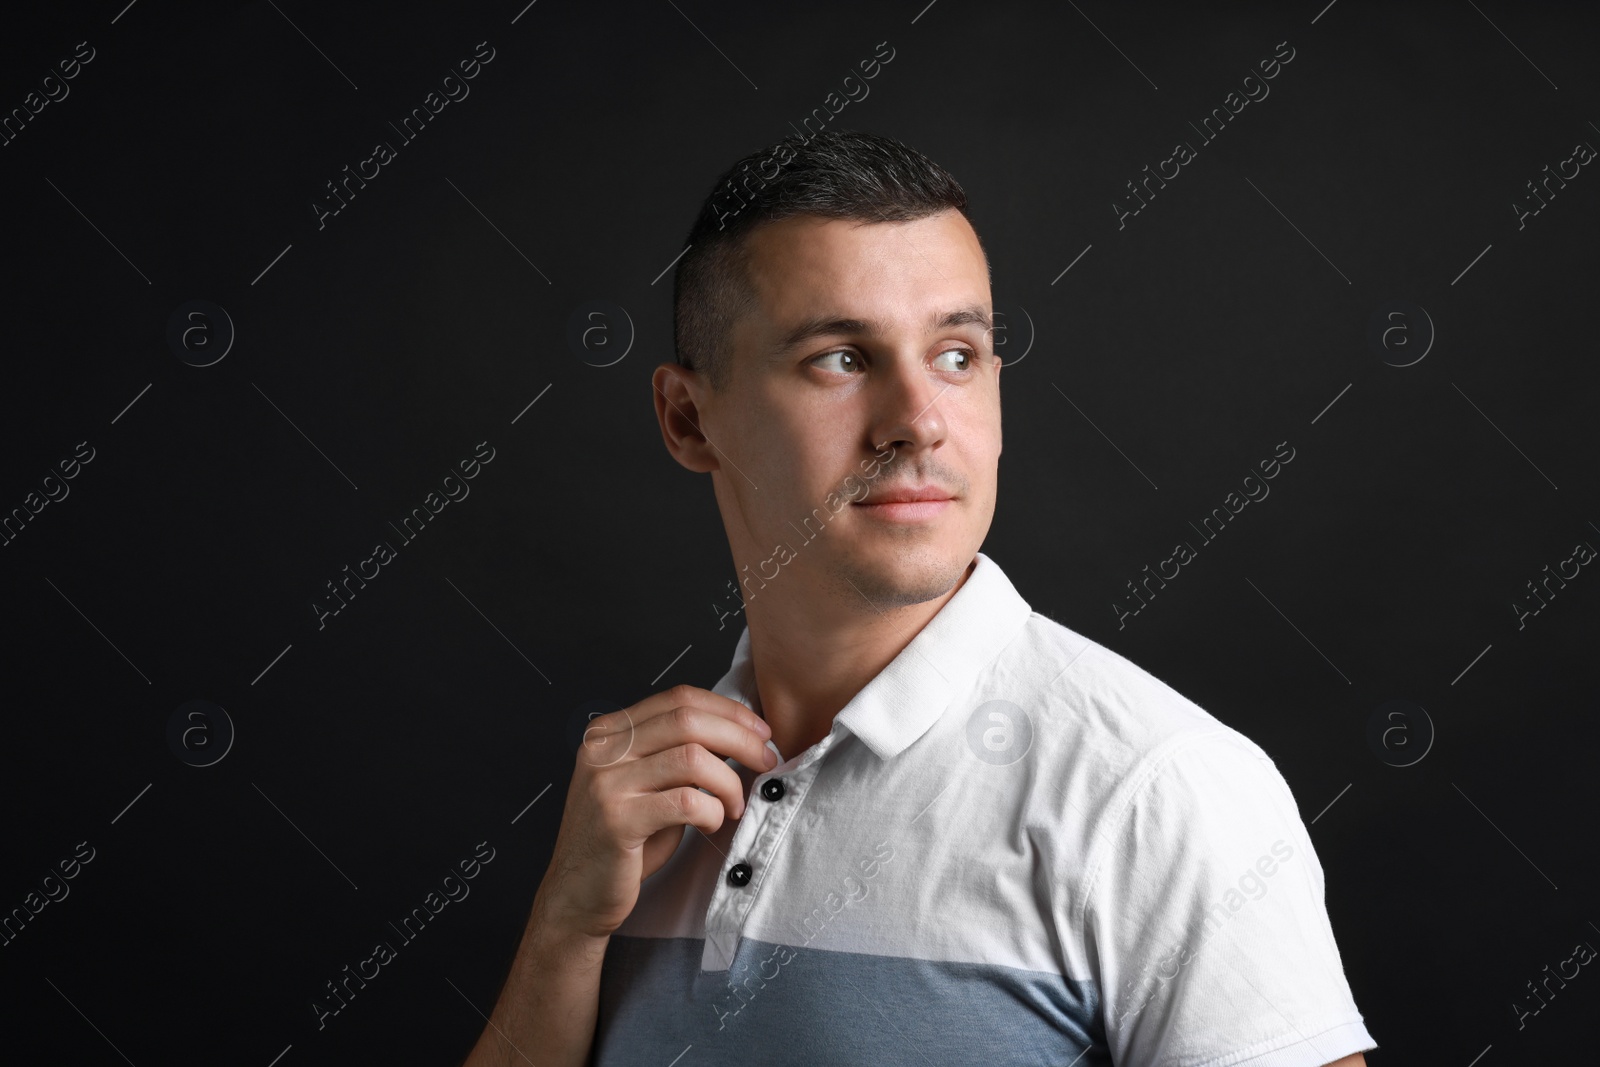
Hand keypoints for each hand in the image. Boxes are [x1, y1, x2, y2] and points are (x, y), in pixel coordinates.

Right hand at [533, 684, 776, 940]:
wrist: (578, 895)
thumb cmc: (623, 842)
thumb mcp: (646, 785)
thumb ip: (677, 754)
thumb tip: (740, 736)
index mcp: (609, 732)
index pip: (679, 698)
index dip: (728, 711)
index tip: (760, 731)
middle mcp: (602, 750)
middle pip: (688, 720)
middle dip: (740, 739)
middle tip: (767, 761)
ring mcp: (606, 783)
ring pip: (691, 757)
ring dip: (729, 781)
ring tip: (735, 805)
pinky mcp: (617, 820)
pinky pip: (686, 801)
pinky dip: (712, 810)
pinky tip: (712, 823)